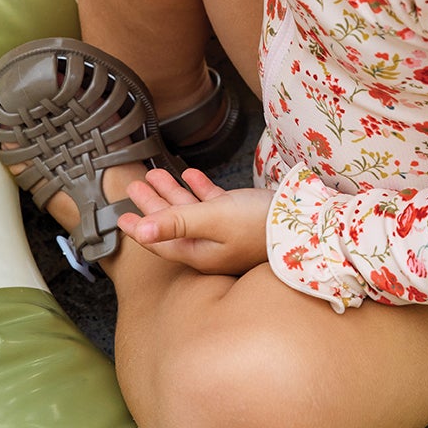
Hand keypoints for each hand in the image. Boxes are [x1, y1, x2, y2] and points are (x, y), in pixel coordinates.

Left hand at [117, 168, 273, 275]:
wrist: (306, 222)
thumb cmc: (260, 224)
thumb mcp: (213, 220)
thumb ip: (177, 223)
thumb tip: (142, 232)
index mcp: (200, 252)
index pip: (161, 241)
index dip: (141, 228)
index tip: (121, 218)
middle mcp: (211, 246)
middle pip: (173, 224)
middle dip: (153, 204)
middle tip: (134, 187)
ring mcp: (226, 233)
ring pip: (191, 211)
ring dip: (172, 192)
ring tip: (154, 174)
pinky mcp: (241, 218)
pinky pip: (213, 203)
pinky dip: (200, 188)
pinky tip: (191, 174)